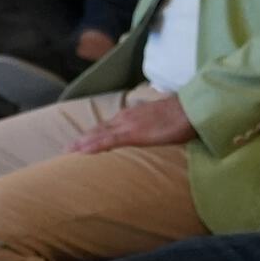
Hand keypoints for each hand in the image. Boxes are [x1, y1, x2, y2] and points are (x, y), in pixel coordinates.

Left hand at [64, 90, 195, 154]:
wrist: (193, 109)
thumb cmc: (184, 116)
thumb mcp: (164, 121)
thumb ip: (154, 126)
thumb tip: (155, 132)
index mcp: (133, 115)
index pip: (108, 126)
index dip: (93, 134)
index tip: (81, 142)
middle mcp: (126, 118)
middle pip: (98, 129)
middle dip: (82, 139)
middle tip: (66, 149)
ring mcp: (128, 125)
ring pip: (98, 134)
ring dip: (82, 142)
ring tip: (67, 151)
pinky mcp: (133, 133)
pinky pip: (108, 141)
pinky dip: (93, 146)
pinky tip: (81, 151)